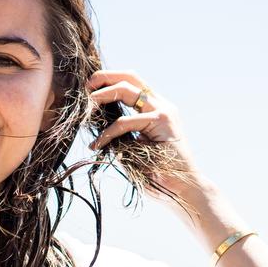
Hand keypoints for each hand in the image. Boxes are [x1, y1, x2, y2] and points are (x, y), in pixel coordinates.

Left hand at [84, 69, 208, 198]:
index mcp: (155, 107)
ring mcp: (164, 111)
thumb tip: (93, 123)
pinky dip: (108, 132)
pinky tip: (98, 144)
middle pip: (130, 76)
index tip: (88, 89)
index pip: (131, 81)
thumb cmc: (156, 172)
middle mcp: (161, 104)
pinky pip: (126, 121)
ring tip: (86, 107)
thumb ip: (119, 131)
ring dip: (102, 95)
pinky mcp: (163, 123)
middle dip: (104, 77)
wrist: (182, 190)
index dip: (108, 79)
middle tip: (85, 88)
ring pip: (127, 90)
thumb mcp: (132, 146)